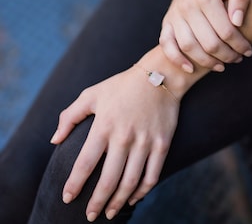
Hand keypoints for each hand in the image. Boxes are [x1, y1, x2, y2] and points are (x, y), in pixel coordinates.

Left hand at [50, 66, 179, 221]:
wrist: (157, 77)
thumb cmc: (121, 86)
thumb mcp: (92, 94)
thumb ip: (70, 116)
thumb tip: (55, 140)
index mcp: (104, 125)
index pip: (85, 163)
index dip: (74, 184)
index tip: (67, 198)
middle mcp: (124, 137)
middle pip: (108, 179)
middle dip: (96, 202)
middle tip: (90, 216)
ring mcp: (145, 142)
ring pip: (130, 182)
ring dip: (118, 202)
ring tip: (110, 213)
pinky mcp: (162, 144)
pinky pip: (152, 175)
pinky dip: (142, 191)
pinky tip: (133, 198)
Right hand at [160, 0, 251, 72]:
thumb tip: (237, 21)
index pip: (226, 30)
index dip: (239, 45)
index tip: (247, 51)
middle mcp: (187, 7)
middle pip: (208, 42)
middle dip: (226, 56)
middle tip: (237, 59)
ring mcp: (174, 17)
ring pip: (189, 47)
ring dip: (206, 62)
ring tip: (221, 66)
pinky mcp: (166, 24)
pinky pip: (166, 45)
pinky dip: (177, 59)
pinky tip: (190, 68)